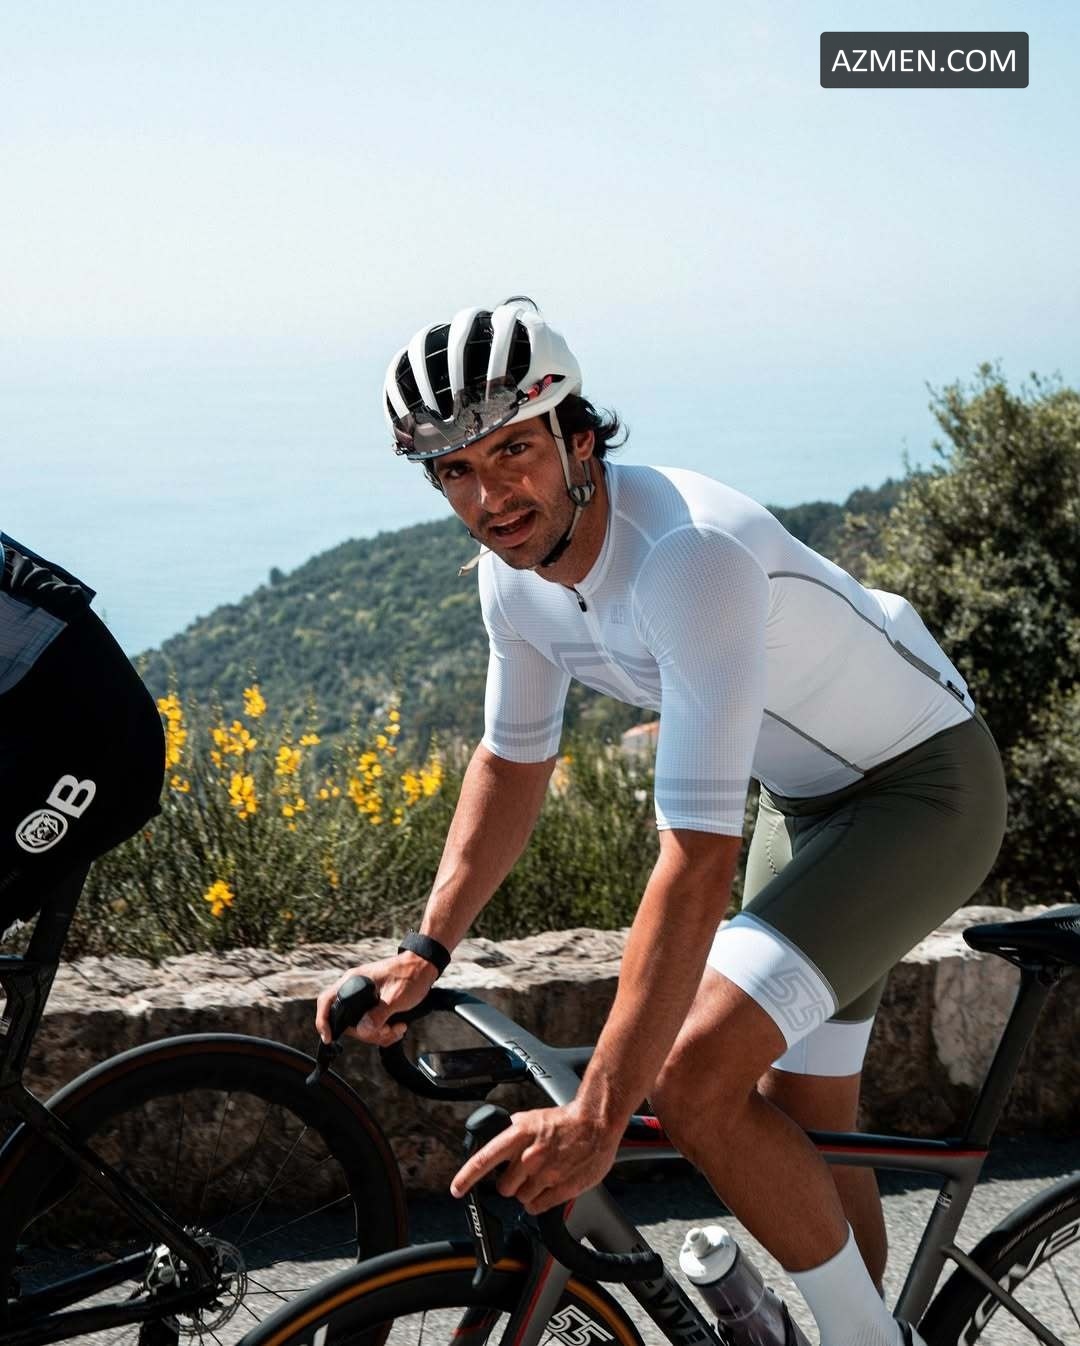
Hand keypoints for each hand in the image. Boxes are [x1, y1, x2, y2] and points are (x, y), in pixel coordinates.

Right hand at [314, 952, 437, 1046]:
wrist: (425, 967)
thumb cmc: (411, 975)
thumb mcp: (395, 997)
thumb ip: (378, 1014)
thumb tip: (362, 1030)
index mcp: (354, 981)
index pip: (326, 1001)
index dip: (323, 1020)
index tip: (329, 1037)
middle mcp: (354, 989)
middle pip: (346, 1022)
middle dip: (367, 1034)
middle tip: (388, 1032)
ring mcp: (363, 998)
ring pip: (360, 1027)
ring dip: (379, 1035)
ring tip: (398, 1029)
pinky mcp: (373, 1005)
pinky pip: (370, 1025)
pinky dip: (383, 1032)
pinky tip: (398, 1028)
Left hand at [449, 1101, 622, 1215]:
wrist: (597, 1123)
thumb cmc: (567, 1120)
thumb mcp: (534, 1117)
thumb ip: (515, 1129)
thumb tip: (501, 1136)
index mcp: (519, 1135)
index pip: (485, 1159)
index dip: (466, 1177)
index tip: (457, 1189)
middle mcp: (529, 1156)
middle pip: (504, 1187)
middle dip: (510, 1183)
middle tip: (523, 1174)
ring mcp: (546, 1174)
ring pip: (521, 1199)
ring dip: (527, 1192)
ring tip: (542, 1176)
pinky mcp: (562, 1189)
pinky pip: (537, 1207)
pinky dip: (539, 1202)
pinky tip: (548, 1188)